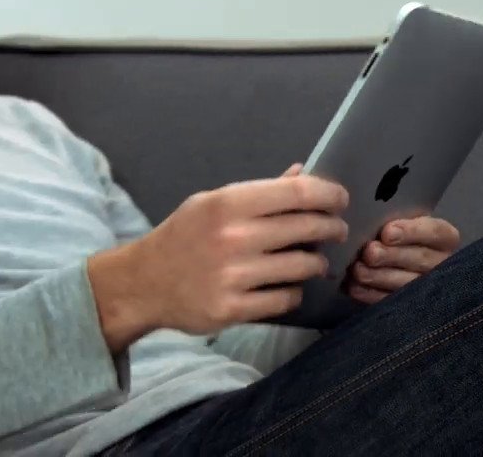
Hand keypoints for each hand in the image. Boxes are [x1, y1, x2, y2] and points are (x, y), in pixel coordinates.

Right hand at [88, 163, 348, 351]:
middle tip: (337, 230)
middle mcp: (232, 237)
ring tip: (314, 260)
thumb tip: (304, 173)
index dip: (329, 194)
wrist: (142, 283)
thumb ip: (260, 192)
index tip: (340, 199)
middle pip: (309, 228)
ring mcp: (233, 276)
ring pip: (304, 267)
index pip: (297, 193)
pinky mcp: (232, 309)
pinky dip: (294, 291)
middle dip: (333, 228)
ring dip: (317, 263)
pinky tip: (289, 285)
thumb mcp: (213, 203)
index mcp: (228, 203)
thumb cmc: (185, 236)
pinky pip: (286, 299)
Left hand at [346, 216, 459, 303]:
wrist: (393, 258)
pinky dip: (372, 295)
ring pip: (407, 283)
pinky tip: (354, 287)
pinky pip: (392, 301)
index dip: (411, 232)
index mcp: (444, 237)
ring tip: (358, 270)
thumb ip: (392, 217)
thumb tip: (374, 219)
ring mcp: (428, 287)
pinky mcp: (410, 305)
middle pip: (421, 258)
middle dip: (392, 256)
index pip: (435, 232)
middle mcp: (442, 262)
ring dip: (380, 276)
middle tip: (370, 252)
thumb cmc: (396, 233)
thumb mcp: (400, 220)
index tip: (387, 232)